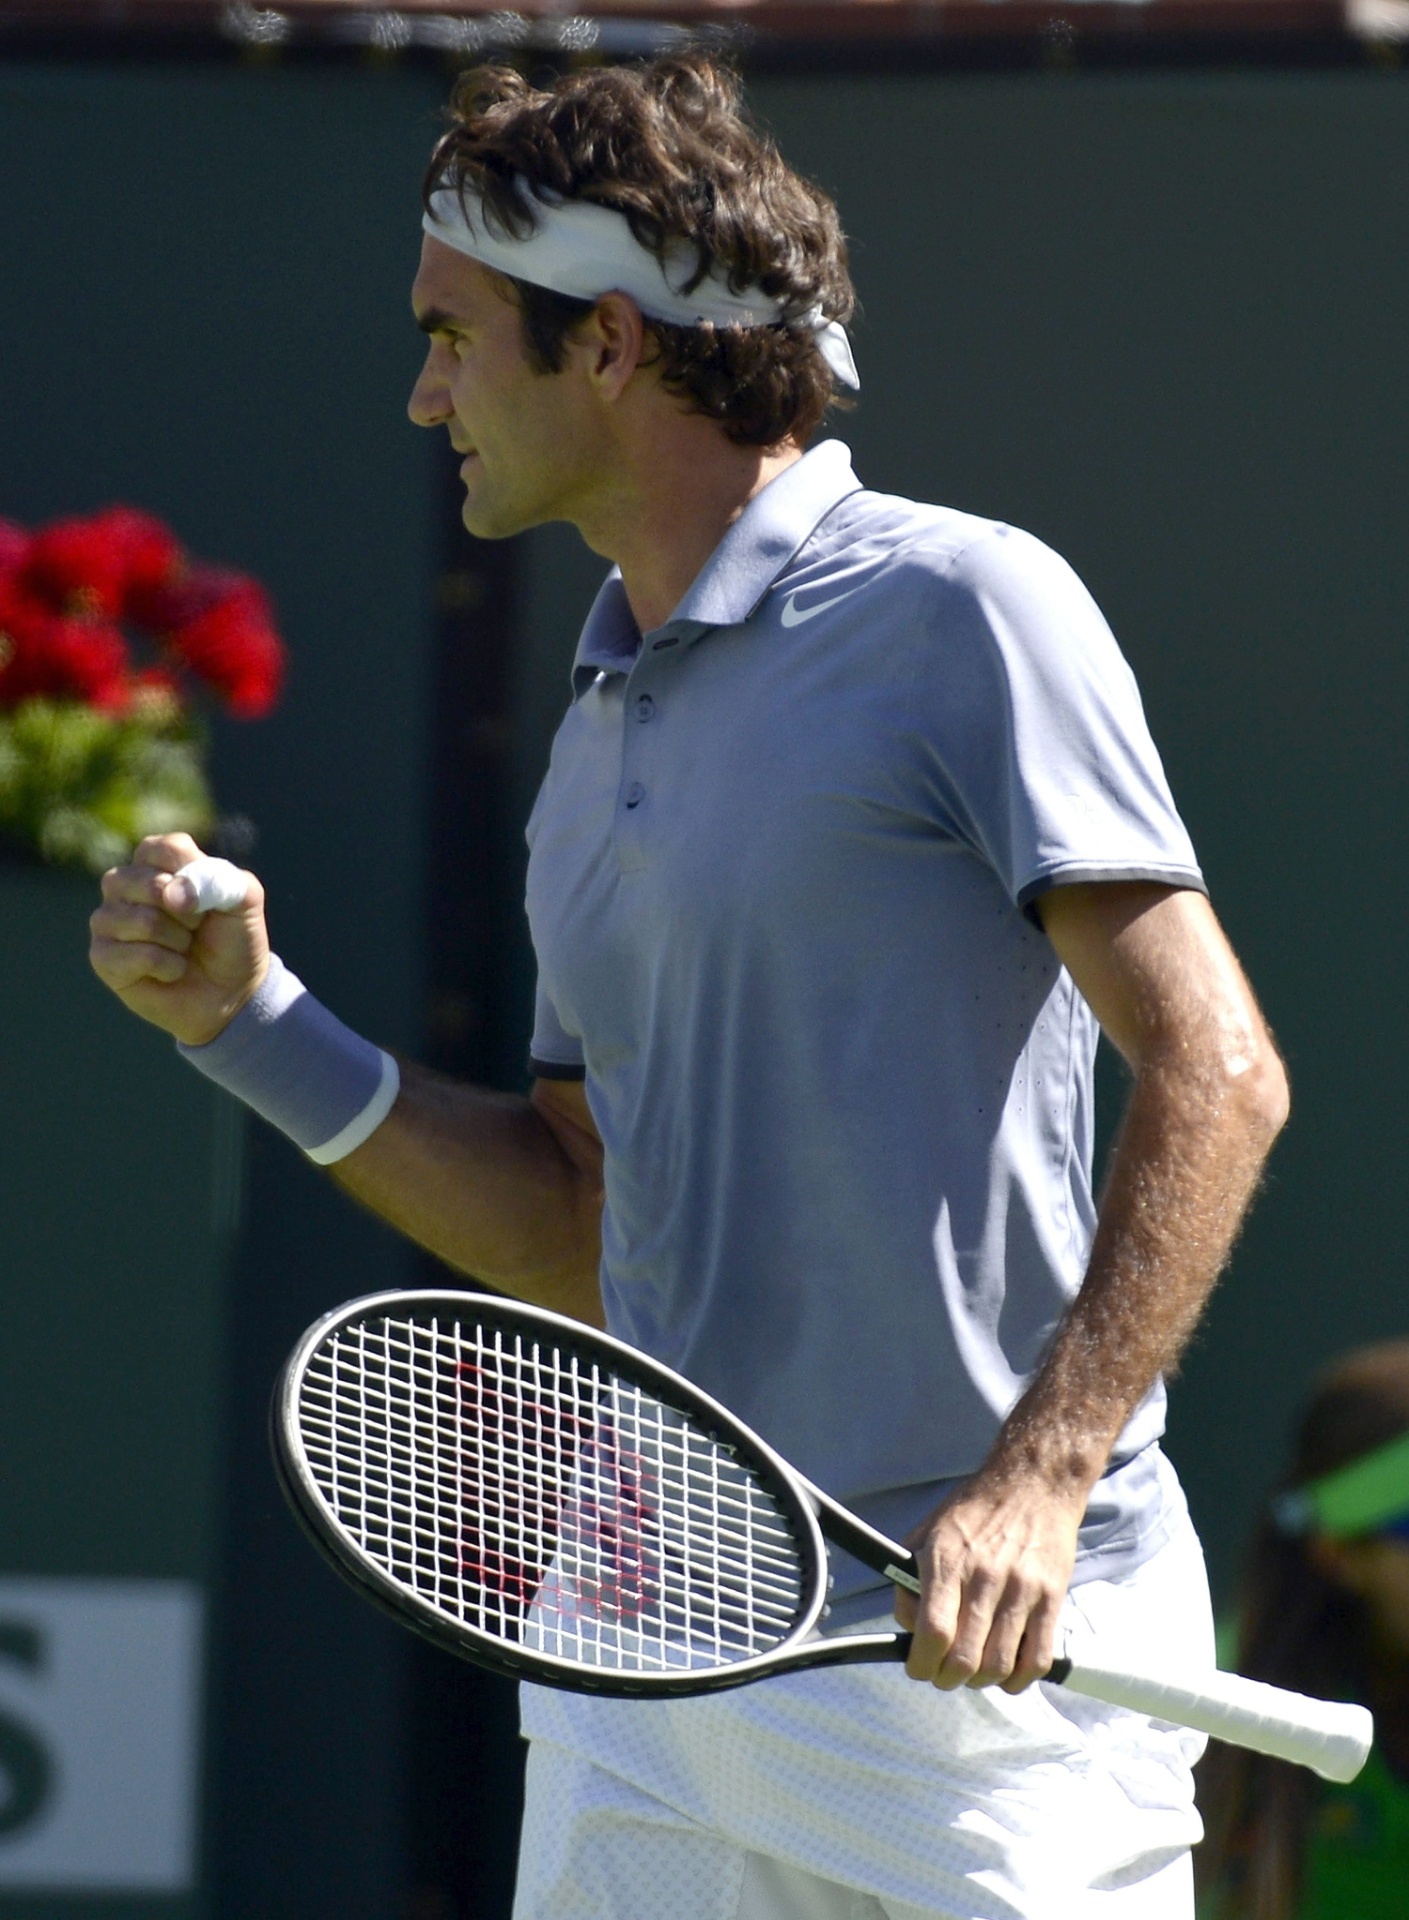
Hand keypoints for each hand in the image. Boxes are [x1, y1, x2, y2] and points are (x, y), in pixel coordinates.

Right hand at [89, 832, 269, 1045]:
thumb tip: (169, 893)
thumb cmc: (233, 938)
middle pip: (148, 883)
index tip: (209, 900)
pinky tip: (171, 971)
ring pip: (142, 920)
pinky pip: (134, 955)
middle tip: (196, 928)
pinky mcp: (102, 956)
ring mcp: (108, 919)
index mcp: (157, 859)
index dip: (195, 878)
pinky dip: (167, 967)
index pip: (166, 849)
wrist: (231, 991)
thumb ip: (219, 879)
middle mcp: (124, 883)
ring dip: (178, 941)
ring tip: (183, 949)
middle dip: (188, 914)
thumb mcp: (244, 900)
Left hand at [895, 1471, 1084, 1693]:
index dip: (922, 1663)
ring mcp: (1022, 1590)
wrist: (1034, 1485)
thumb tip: (908, 1629)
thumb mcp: (926, 1533)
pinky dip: (1019, 1679)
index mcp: (947, 1559)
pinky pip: (1037, 1659)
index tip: (918, 1667)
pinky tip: (1008, 1670)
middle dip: (947, 1679)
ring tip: (975, 1672)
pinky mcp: (1052, 1599)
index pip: (933, 1631)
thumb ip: (909, 1582)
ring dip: (982, 1682)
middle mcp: (984, 1577)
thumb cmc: (975, 1511)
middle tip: (944, 1675)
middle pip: (965, 1658)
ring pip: (999, 1665)